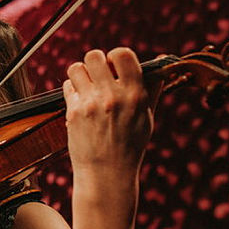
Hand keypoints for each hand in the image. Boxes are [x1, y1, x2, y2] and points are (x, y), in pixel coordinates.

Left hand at [62, 47, 158, 171]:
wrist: (107, 174)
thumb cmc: (129, 146)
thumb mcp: (146, 118)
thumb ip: (151, 90)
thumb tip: (160, 68)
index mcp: (135, 94)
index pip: (122, 54)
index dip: (116, 56)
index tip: (114, 66)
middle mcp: (113, 96)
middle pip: (95, 56)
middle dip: (95, 63)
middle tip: (98, 76)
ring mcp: (91, 104)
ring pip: (77, 68)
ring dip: (81, 74)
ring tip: (87, 87)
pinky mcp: (74, 112)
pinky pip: (68, 86)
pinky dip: (73, 90)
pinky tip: (80, 101)